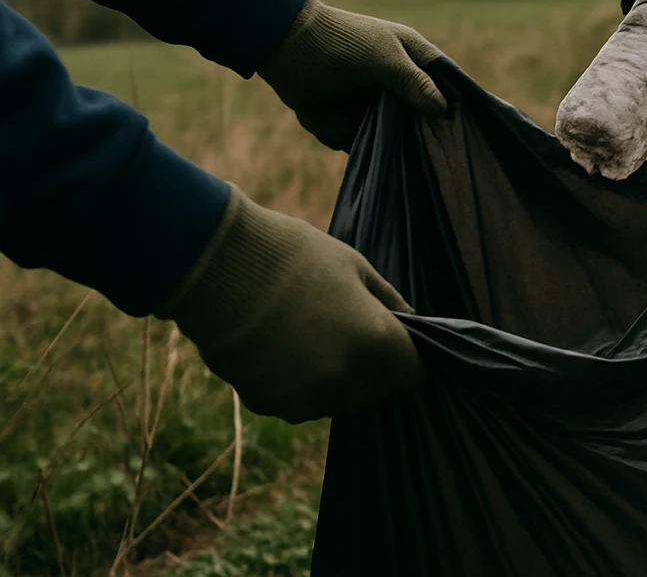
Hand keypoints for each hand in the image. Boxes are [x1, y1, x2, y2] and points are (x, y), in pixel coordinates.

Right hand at [156, 186, 422, 423]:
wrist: (219, 266)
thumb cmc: (294, 256)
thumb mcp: (355, 267)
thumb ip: (388, 302)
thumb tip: (410, 320)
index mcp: (377, 342)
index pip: (412, 374)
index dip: (407, 362)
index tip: (397, 350)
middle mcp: (347, 378)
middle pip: (375, 392)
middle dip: (371, 371)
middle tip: (349, 336)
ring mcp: (306, 396)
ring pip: (337, 402)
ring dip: (334, 382)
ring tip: (312, 340)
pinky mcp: (269, 404)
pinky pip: (298, 405)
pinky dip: (297, 387)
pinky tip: (282, 352)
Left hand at [259, 0, 446, 149]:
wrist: (284, 44)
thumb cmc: (341, 42)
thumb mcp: (385, 59)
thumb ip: (417, 83)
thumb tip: (446, 112)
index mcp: (411, 56)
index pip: (445, 80)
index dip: (453, 101)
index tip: (456, 128)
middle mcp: (394, 79)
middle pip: (418, 113)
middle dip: (409, 128)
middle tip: (404, 135)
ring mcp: (370, 98)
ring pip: (385, 130)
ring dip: (372, 135)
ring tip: (357, 126)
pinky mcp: (346, 115)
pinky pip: (355, 136)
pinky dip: (343, 136)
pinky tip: (335, 126)